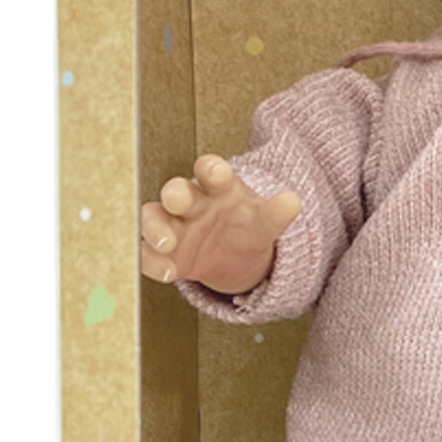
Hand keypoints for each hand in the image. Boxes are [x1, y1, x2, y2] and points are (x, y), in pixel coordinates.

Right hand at [140, 156, 301, 293]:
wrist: (236, 257)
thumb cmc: (246, 226)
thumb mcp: (264, 222)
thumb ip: (276, 213)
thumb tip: (293, 201)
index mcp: (217, 187)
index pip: (209, 170)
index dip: (211, 169)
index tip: (217, 173)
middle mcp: (190, 202)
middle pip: (176, 190)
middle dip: (175, 193)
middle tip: (177, 199)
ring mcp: (173, 226)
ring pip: (152, 218)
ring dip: (155, 227)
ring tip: (167, 242)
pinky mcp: (163, 253)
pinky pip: (148, 254)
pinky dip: (153, 261)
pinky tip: (168, 272)